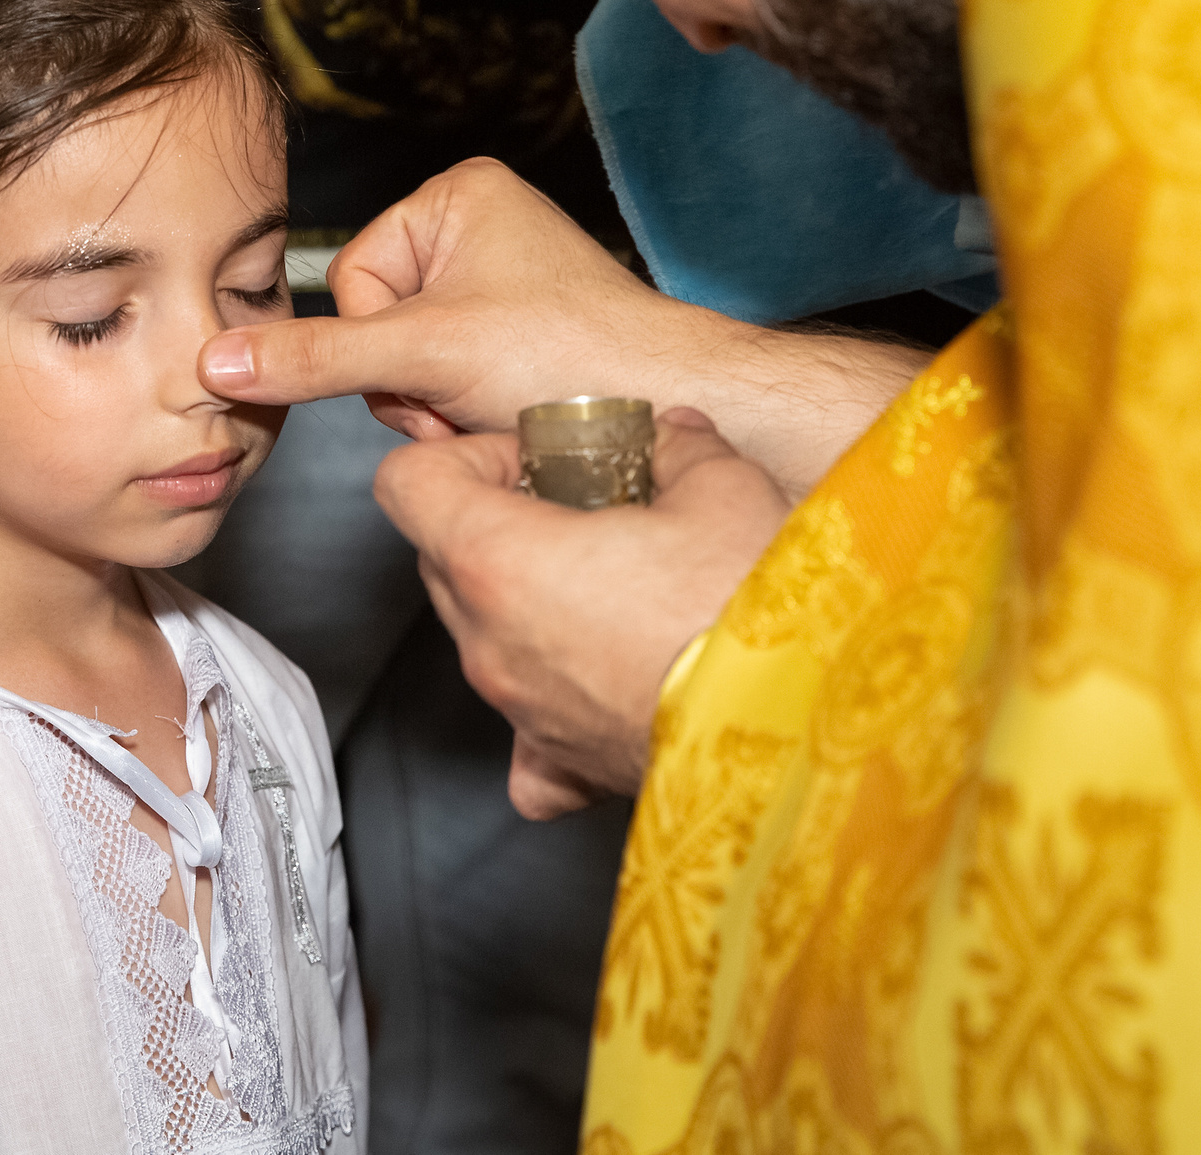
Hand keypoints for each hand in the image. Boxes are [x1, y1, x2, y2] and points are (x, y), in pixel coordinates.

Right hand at [201, 158, 716, 438]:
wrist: (663, 405)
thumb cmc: (571, 355)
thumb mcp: (424, 352)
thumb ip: (315, 357)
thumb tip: (217, 361)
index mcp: (454, 195)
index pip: (353, 280)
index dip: (381, 344)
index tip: (435, 365)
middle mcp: (477, 226)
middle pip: (376, 325)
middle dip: (408, 383)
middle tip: (461, 397)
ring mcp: (498, 280)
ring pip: (405, 362)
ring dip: (431, 404)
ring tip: (486, 408)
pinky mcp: (516, 331)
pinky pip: (444, 376)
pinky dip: (460, 409)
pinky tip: (501, 414)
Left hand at [375, 409, 789, 817]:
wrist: (793, 725)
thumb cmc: (746, 605)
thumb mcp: (722, 486)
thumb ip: (680, 447)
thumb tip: (676, 434)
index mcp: (499, 559)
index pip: (408, 484)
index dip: (464, 456)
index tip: (530, 459)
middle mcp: (487, 641)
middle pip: (440, 558)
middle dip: (497, 523)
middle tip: (577, 510)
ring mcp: (516, 709)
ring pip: (481, 637)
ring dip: (524, 603)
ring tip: (611, 584)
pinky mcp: (559, 765)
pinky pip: (526, 735)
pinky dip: (548, 707)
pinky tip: (601, 680)